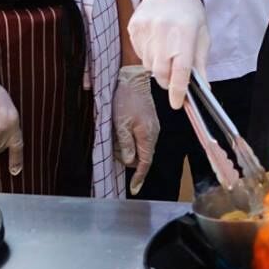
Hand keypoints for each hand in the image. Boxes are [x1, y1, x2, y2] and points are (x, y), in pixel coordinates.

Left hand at [113, 64, 159, 194]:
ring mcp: (152, 128)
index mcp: (147, 136)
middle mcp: (153, 134)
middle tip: (116, 158)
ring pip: (142, 148)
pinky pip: (142, 139)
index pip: (145, 163)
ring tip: (117, 144)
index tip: (134, 189)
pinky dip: (132, 143)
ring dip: (130, 151)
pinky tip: (123, 137)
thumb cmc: (125, 100)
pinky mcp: (149, 122)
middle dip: (131, 162)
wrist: (133, 80)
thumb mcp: (120, 123)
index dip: (139, 177)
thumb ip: (126, 144)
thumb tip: (130, 161)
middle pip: (144, 157)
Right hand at [128, 0, 207, 109]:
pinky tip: (156, 43)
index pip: (180, 68)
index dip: (178, 89)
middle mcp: (163, 30)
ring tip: (166, 52)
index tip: (177, 103)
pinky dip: (148, 56)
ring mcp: (145, 29)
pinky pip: (139, 54)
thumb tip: (202, 89)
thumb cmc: (189, 13)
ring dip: (157, 67)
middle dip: (167, 81)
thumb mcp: (202, 35)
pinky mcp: (134, 28)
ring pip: (148, 65)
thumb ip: (200, 63)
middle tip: (173, 78)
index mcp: (184, 32)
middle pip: (160, 72)